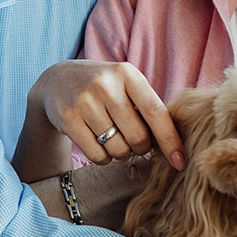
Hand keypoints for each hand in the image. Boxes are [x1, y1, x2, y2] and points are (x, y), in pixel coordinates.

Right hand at [28, 60, 184, 168]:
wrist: (57, 81)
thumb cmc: (104, 89)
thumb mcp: (125, 85)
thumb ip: (148, 108)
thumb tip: (176, 146)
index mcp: (127, 74)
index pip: (155, 112)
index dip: (170, 140)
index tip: (180, 162)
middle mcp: (105, 85)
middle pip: (137, 137)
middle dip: (141, 148)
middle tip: (134, 142)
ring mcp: (84, 102)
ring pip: (117, 149)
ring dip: (121, 153)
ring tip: (113, 140)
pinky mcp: (68, 120)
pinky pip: (97, 156)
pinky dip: (103, 158)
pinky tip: (97, 143)